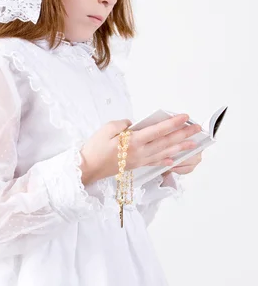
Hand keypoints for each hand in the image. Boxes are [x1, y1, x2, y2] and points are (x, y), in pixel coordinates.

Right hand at [79, 114, 201, 184]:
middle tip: (198, 129)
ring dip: (180, 147)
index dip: (173, 123)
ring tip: (193, 144)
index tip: (185, 117)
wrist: (87, 168)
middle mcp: (140, 152)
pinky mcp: (136, 165)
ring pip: (164, 152)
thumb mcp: (106, 128)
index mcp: (133, 141)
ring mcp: (139, 160)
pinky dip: (166, 159)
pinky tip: (173, 158)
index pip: (158, 130)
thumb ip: (123, 124)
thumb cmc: (94, 148)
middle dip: (183, 135)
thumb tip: (134, 124)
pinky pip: (154, 161)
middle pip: (166, 142)